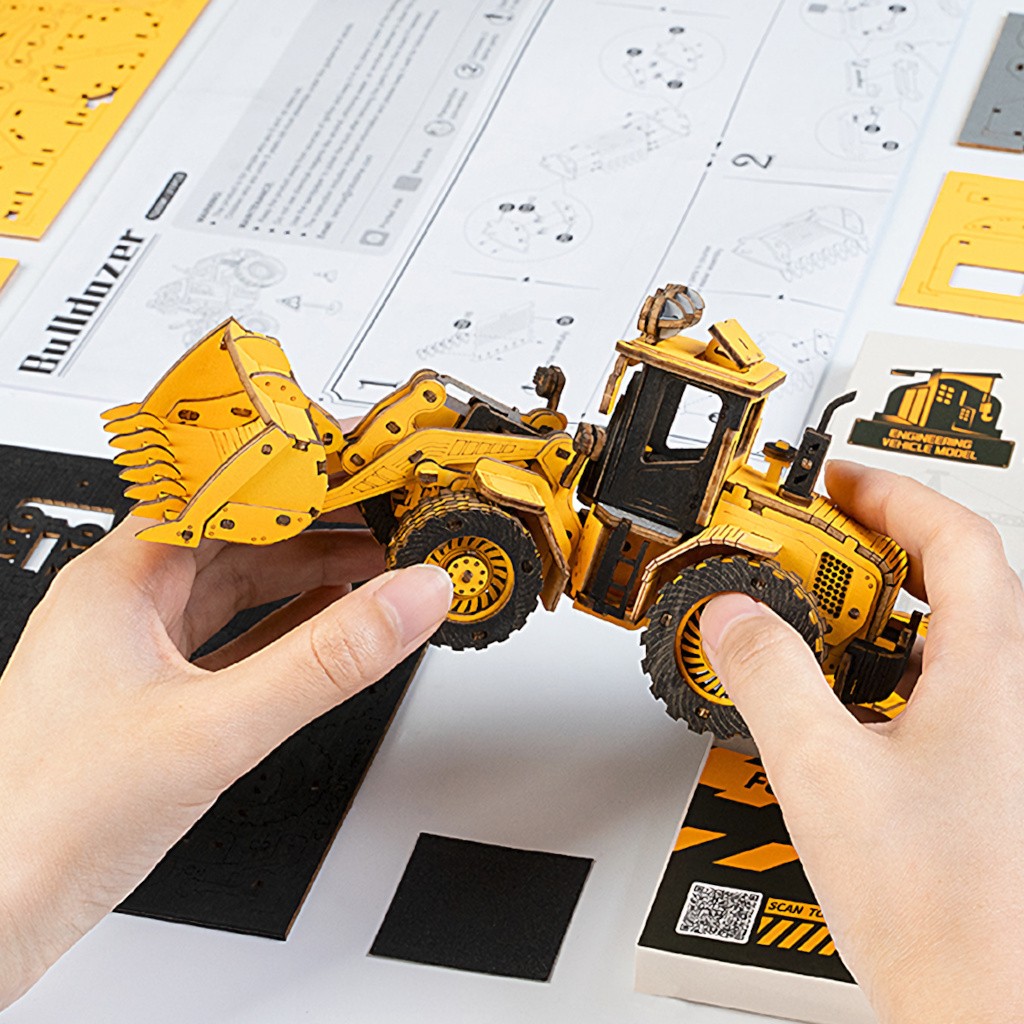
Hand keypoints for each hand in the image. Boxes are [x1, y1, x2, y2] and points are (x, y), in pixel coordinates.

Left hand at [0, 514, 451, 1006]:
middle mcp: (124, 607)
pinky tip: (329, 618)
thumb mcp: (215, 727)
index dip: (298, 469)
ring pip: (239, 587)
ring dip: (308, 571)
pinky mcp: (157, 701)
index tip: (361, 460)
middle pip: (239, 533)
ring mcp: (140, 654)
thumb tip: (407, 600)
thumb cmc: (48, 818)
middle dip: (316, 519)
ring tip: (375, 558)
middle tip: (383, 509)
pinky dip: (289, 624)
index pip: (224, 489)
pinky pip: (237, 641)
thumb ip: (325, 661)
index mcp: (117, 581)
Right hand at [700, 460, 1023, 1022]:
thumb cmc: (944, 915)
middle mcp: (1012, 699)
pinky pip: (937, 693)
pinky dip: (882, 669)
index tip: (837, 482)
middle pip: (956, 581)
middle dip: (877, 547)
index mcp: (990, 675)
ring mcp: (1003, 742)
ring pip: (946, 639)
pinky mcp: (985, 779)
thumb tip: (734, 613)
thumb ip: (770, 677)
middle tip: (811, 542)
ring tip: (811, 612)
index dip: (894, 495)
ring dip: (878, 609)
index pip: (956, 540)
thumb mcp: (824, 774)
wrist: (989, 1009)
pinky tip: (836, 700)